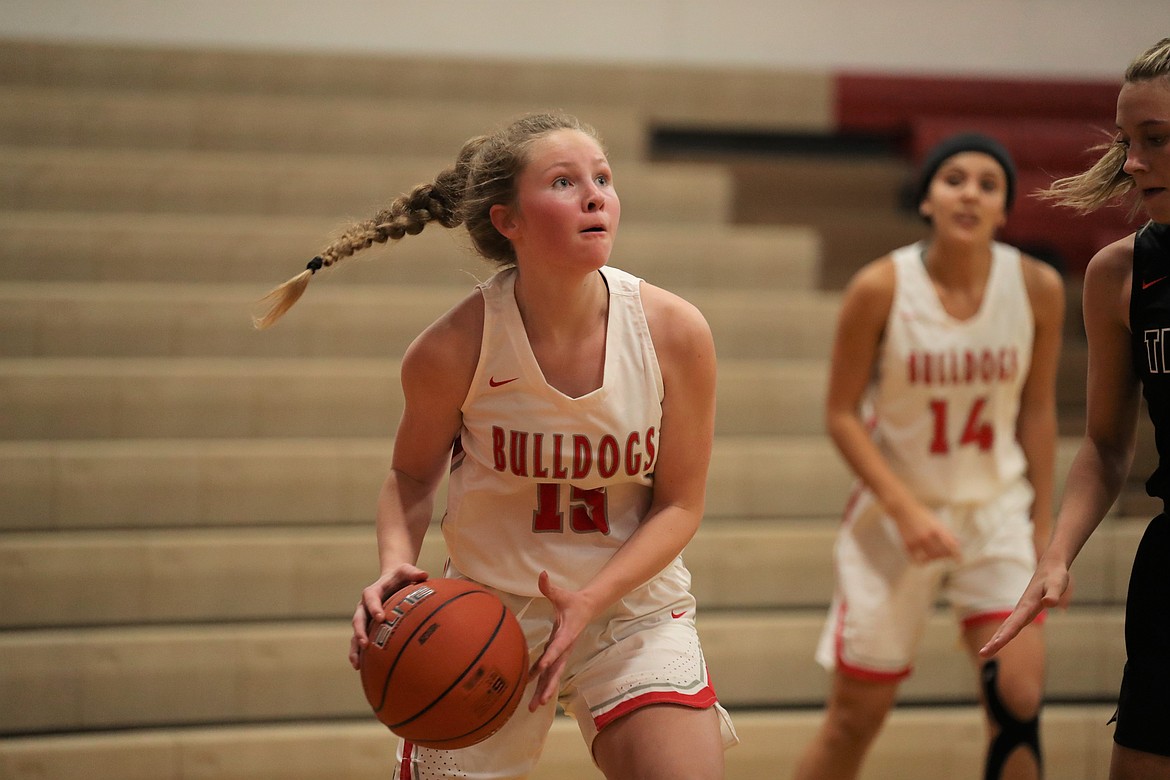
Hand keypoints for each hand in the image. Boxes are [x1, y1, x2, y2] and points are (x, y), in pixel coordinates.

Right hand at [348, 564, 428, 668]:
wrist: (392, 580)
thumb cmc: (400, 576)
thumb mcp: (405, 570)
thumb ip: (413, 572)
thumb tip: (424, 574)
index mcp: (373, 591)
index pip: (370, 598)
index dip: (374, 607)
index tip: (381, 618)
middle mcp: (364, 605)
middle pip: (358, 618)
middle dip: (360, 631)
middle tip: (365, 643)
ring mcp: (364, 617)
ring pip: (356, 633)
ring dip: (355, 647)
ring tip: (357, 663)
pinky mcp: (366, 627)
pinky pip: (359, 640)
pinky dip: (358, 653)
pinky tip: (359, 667)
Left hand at [526, 571, 595, 711]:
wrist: (588, 609)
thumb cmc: (573, 602)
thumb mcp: (561, 594)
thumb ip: (549, 587)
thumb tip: (542, 574)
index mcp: (566, 635)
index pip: (557, 648)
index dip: (549, 658)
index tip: (540, 669)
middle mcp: (565, 648)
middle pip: (556, 671)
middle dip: (547, 687)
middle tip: (537, 702)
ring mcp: (562, 654)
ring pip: (553, 676)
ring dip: (544, 692)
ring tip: (532, 708)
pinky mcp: (558, 656)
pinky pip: (550, 673)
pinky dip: (543, 685)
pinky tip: (534, 697)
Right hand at [894, 502, 961, 563]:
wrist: (903, 510)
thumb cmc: (922, 515)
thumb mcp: (936, 521)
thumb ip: (946, 533)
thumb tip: (957, 545)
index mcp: (936, 528)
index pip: (949, 545)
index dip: (956, 554)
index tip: (959, 561)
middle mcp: (927, 536)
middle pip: (940, 553)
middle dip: (945, 555)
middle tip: (946, 555)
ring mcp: (916, 541)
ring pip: (929, 558)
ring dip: (934, 559)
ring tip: (935, 556)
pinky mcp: (908, 545)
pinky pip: (917, 558)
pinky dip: (922, 560)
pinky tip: (924, 558)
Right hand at [979, 557, 1070, 658]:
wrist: (1049, 567)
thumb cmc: (1055, 576)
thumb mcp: (1058, 584)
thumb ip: (1054, 595)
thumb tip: (1049, 603)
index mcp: (1028, 606)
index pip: (1014, 624)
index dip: (1004, 636)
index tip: (994, 645)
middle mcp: (1021, 610)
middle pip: (1005, 629)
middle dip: (994, 642)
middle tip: (982, 655)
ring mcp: (1021, 611)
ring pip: (1005, 628)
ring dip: (995, 640)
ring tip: (984, 653)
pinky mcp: (1024, 611)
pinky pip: (1010, 626)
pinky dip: (1002, 635)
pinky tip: (997, 641)